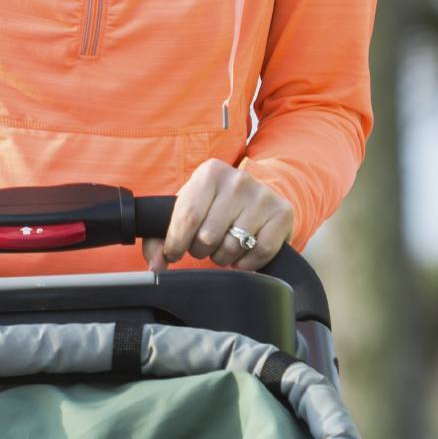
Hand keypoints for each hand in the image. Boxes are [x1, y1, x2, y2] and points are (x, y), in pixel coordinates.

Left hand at [157, 161, 293, 271]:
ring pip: (232, 247)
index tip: (174, 252)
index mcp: (210, 173)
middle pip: (208, 236)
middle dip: (201, 250)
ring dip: (223, 257)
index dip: (177, 243)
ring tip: (223, 246)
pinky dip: (247, 263)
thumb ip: (161, 238)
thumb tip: (155, 265)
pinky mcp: (282, 214)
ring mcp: (262, 196)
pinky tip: (242, 253)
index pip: (187, 217)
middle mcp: (238, 180)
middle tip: (204, 245)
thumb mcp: (188, 210)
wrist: (257, 197)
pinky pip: (259, 253)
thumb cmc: (214, 206)